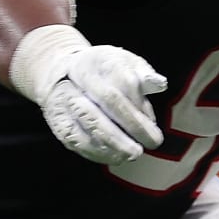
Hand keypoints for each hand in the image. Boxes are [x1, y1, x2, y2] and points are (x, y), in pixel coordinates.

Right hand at [11, 26, 167, 164]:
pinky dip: (98, 152)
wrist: (61, 74)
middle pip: (108, 100)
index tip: (153, 121)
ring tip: (134, 154)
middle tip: (152, 142)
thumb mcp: (124, 63)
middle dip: (132, 124)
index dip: (140, 103)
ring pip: (90, 122)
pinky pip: (76, 139)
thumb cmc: (103, 72)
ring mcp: (64, 100)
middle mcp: (77, 78)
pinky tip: (115, 157)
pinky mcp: (58, 122)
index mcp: (98, 61)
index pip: (123, 80)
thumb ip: (143, 74)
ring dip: (115, 142)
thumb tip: (160, 84)